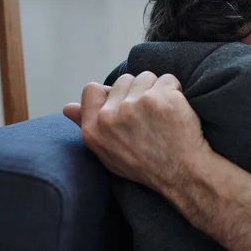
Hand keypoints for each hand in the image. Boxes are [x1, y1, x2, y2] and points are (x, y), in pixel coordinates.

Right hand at [63, 72, 211, 195]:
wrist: (183, 173)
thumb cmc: (147, 165)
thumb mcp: (109, 153)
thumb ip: (89, 127)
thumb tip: (68, 108)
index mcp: (94, 129)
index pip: (92, 89)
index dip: (112, 93)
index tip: (127, 105)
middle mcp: (111, 116)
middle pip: (123, 80)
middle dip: (138, 91)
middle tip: (151, 115)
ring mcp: (136, 104)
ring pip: (146, 77)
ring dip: (158, 89)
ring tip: (164, 114)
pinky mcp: (161, 97)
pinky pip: (168, 79)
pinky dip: (176, 91)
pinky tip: (178, 111)